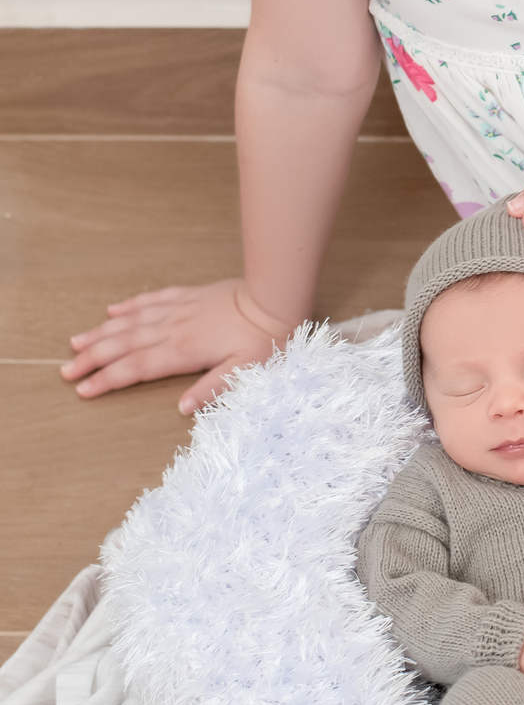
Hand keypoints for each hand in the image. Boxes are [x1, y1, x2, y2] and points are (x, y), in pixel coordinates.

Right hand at [61, 279, 293, 415]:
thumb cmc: (265, 338)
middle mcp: (173, 328)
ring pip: (131, 321)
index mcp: (183, 350)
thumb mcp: (245, 372)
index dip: (107, 379)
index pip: (136, 368)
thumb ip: (212, 389)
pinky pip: (151, 299)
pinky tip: (113, 310)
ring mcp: (178, 309)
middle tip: (66, 370)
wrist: (275, 297)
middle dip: (92, 358)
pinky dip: (129, 305)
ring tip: (76, 342)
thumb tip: (182, 409)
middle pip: (123, 344)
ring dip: (102, 332)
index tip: (83, 390)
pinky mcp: (188, 295)